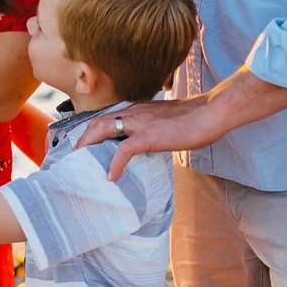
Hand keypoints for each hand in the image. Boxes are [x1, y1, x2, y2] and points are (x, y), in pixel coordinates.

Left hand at [86, 96, 228, 179]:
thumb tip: (151, 140)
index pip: (109, 116)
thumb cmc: (195, 118)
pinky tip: (112, 176)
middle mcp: (135, 112)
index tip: (87, 143)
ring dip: (90, 146)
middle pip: (99, 122)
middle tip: (76, 154)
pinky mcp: (149, 136)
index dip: (94, 129)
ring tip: (84, 162)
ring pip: (104, 130)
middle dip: (84, 138)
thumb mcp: (167, 121)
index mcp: (139, 110)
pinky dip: (115, 164)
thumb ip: (154, 127)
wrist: (210, 113)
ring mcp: (141, 123)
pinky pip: (124, 150)